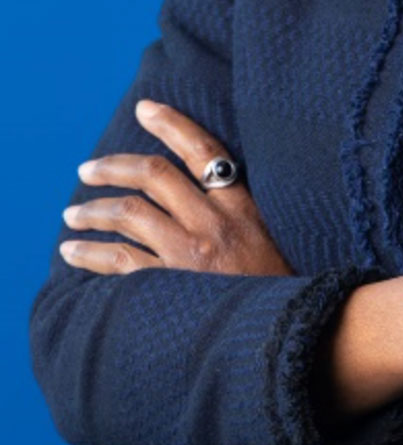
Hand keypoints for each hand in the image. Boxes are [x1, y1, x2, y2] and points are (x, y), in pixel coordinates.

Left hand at [59, 99, 294, 276]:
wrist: (287, 336)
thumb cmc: (280, 291)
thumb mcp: (275, 239)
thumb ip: (241, 215)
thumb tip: (207, 193)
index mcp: (241, 206)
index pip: (203, 150)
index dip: (171, 124)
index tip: (144, 109)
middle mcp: (213, 223)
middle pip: (153, 176)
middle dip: (113, 167)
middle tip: (87, 170)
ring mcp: (190, 255)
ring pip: (129, 214)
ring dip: (93, 211)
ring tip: (73, 215)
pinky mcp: (171, 288)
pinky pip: (119, 261)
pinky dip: (90, 252)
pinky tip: (73, 252)